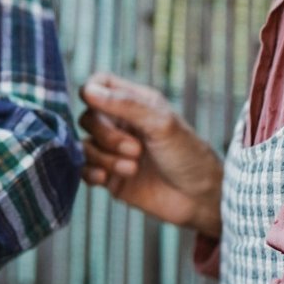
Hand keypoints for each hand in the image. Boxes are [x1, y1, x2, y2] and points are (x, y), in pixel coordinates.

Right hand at [78, 71, 223, 236]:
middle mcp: (121, 125)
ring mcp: (114, 152)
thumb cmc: (188, 155)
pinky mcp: (110, 176)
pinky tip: (108, 179)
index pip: (99, 84)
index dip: (91, 92)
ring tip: (132, 169)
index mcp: (135, 103)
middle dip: (107, 135)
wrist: (199, 199)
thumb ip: (125, 104)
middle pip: (87, 118)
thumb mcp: (161, 123)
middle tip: (136, 150)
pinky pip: (84, 170)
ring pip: (85, 146)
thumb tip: (89, 91)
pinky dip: (91, 173)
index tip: (97, 105)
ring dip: (105, 158)